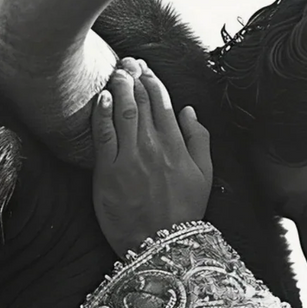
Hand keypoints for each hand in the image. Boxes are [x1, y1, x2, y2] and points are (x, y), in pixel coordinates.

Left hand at [91, 57, 213, 255]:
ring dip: (119, 86)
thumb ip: (200, 140)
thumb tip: (189, 110)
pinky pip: (104, 134)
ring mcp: (130, 158)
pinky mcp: (108, 171)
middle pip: (141, 101)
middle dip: (134, 76)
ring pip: (123, 111)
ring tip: (116, 71)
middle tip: (127, 62)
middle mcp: (154, 146)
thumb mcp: (205, 177)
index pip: (163, 102)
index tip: (145, 69)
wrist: (161, 246)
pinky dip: (102, 111)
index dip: (153, 81)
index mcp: (178, 146)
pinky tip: (101, 96)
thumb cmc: (184, 213)